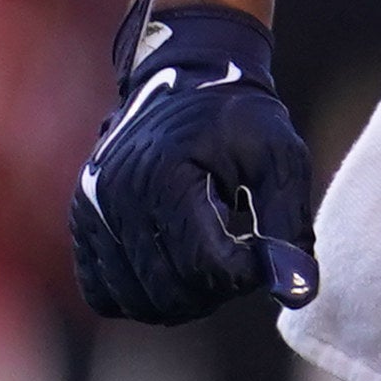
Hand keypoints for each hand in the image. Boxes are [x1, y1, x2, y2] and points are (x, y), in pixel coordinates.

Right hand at [72, 0, 317, 318]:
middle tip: (240, 257)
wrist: (183, 78)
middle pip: (171, 293)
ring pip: (139, 302)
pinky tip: (174, 265)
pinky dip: (142, 296)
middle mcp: (117, 196)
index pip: (206, 268)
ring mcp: (91, 212)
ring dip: (184, 298)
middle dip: (217, 290)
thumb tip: (299, 293)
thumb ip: (290, 226)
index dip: (246, 275)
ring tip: (210, 259)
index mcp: (165, 176)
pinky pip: (104, 295)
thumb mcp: (280, 157)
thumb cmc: (238, 119)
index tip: (264, 253)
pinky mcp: (82, 223)